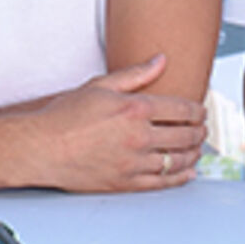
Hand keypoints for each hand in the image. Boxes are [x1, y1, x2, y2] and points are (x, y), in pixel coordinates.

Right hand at [32, 54, 206, 192]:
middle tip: (202, 129)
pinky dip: (180, 177)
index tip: (200, 111)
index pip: (182, 109)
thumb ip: (136, 74)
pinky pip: (163, 182)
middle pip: (185, 135)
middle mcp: (138, 136)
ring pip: (178, 160)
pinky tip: (187, 173)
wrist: (42, 148)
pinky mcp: (126, 183)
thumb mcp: (100, 85)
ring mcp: (134, 162)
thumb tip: (161, 60)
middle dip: (199, 131)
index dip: (198, 110)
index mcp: (135, 108)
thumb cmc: (65, 116)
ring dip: (193, 154)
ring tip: (197, 149)